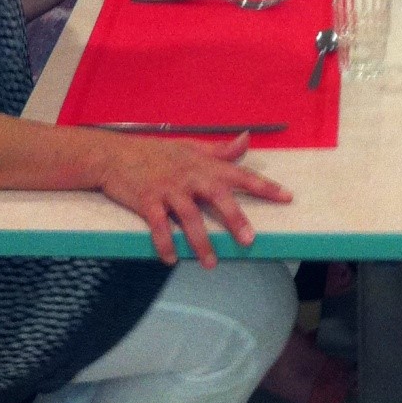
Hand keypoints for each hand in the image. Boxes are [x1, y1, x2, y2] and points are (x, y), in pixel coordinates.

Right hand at [97, 130, 291, 265]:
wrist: (115, 155)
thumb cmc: (157, 153)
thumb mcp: (191, 147)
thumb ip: (220, 150)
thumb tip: (247, 140)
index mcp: (203, 164)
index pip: (239, 173)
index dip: (263, 186)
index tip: (286, 197)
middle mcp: (189, 176)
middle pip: (217, 196)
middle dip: (234, 218)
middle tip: (249, 240)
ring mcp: (168, 189)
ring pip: (189, 217)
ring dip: (201, 242)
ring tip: (211, 262)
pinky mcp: (147, 202)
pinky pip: (158, 227)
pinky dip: (165, 244)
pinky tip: (171, 259)